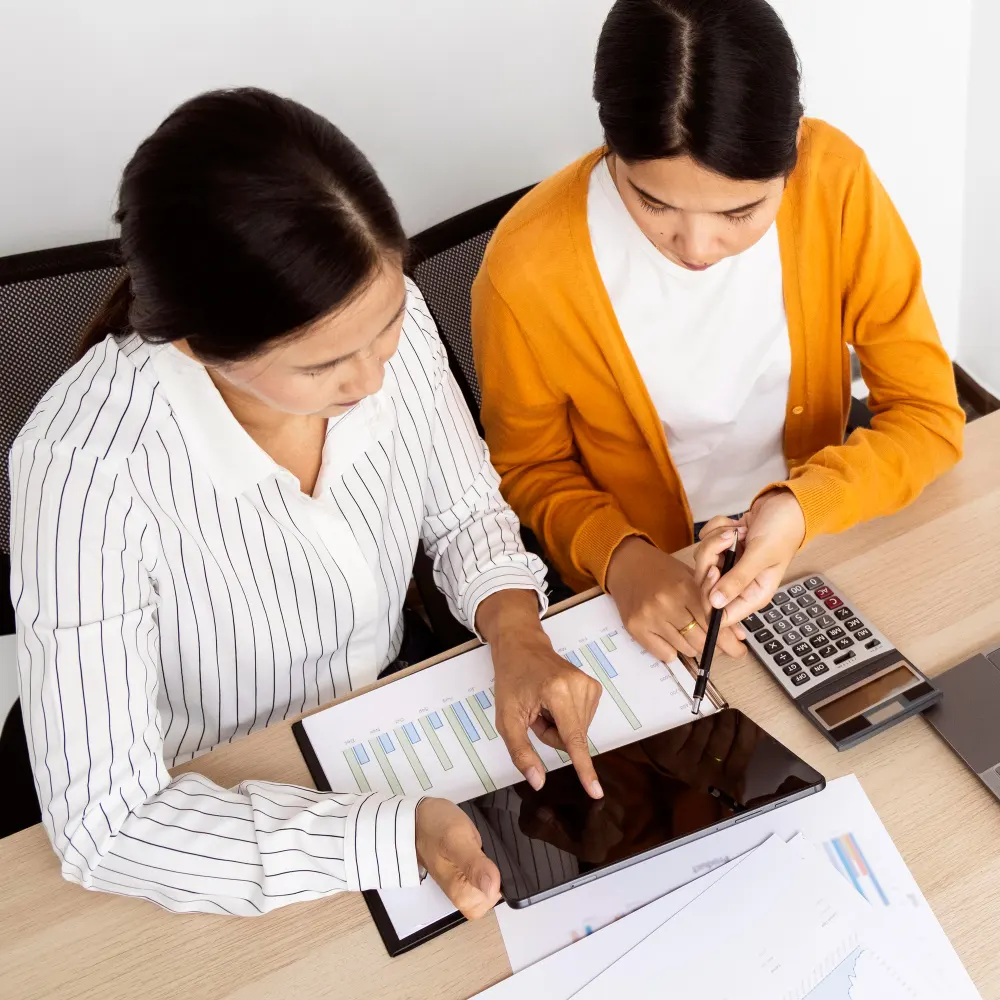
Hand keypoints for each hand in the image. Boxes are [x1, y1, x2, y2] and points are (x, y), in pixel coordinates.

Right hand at [415, 797, 500, 918]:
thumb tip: (493, 888)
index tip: (490, 858)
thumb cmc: (434, 826)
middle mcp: (461, 894)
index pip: (492, 901)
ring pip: (491, 882)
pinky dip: (487, 861)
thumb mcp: (457, 839)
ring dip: (492, 864)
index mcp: (460, 894)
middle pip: (494, 892)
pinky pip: (484, 873)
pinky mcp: (464, 872)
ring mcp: (463, 882)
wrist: (417, 816)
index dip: (499, 880)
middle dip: (497, 870)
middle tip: (484, 848)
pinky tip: (481, 847)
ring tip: (482, 845)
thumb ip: (474, 865)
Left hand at [476, 590, 603, 798]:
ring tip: (543, 705)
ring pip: (578, 732)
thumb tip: (538, 782)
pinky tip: (554, 703)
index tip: (596, 791)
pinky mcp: (594, 687)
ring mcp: (589, 685)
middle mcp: (579, 687)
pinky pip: (582, 721)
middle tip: (534, 714)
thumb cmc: (511, 679)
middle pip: (572, 738)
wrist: (522, 646)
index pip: (573, 739)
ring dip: (559, 727)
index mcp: (557, 692)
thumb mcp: (506, 718)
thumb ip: (520, 751)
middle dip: (552, 735)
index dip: (583, 769)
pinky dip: (566, 718)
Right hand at [605, 537, 745, 664]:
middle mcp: (666, 603)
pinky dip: (673, 651)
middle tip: (715, 642)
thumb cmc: (661, 569)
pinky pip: (665, 655)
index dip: (728, 639)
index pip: (713, 622)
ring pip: (685, 649)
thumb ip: (715, 604)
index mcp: (683, 587)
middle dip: (712, 644)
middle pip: (701, 640)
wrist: (626, 563)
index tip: (738, 649)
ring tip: (688, 632)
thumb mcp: (692, 578)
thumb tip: (738, 636)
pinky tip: (671, 636)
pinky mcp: (635, 628)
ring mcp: (649, 617)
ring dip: (692, 646)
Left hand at [693, 489, 806, 625]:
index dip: (708, 598)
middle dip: (711, 557)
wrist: (787, 502)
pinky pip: (705, 540)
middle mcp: (740, 584)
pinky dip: (716, 528)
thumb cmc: (783, 530)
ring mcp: (730, 564)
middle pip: (705, 584)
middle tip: (729, 540)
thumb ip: (737, 579)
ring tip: (736, 530)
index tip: (714, 571)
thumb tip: (715, 604)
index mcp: (753, 594)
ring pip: (703, 559)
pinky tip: (735, 524)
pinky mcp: (723, 547)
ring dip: (715, 539)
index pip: (721, 614)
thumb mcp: (761, 555)